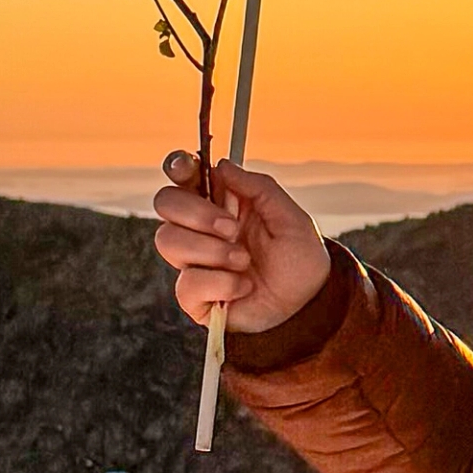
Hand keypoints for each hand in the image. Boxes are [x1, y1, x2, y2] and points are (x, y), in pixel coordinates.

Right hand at [152, 153, 327, 333]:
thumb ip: (259, 187)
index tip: (188, 165)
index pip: (185, 177)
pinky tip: (243, 288)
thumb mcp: (290, 218)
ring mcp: (193, 262)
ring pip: (168, 240)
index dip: (179, 166)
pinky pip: (187, 282)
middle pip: (165, 203)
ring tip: (245, 262)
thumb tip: (221, 164)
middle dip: (197, 213)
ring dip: (212, 250)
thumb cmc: (298, 261)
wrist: (307, 307)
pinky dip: (222, 284)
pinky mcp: (193, 296)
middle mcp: (200, 230)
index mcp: (221, 205)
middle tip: (233, 229)